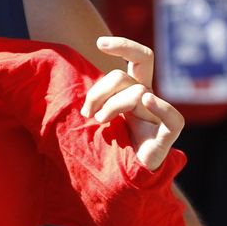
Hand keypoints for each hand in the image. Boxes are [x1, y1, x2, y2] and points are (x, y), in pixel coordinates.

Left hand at [80, 36, 183, 171]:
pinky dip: (159, 106)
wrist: (124, 183)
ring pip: (136, 92)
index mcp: (134, 92)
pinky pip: (171, 116)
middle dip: (101, 87)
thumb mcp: (95, 117)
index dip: (123, 45)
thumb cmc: (108, 149)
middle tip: (87, 111)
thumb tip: (55, 76)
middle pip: (129, 72)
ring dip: (111, 106)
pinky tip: (146, 102)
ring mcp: (158, 116)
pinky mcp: (167, 136)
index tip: (99, 43)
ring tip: (99, 123)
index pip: (138, 58)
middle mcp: (148, 99)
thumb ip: (89, 99)